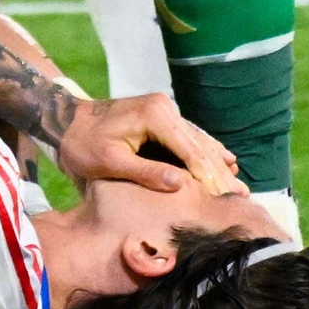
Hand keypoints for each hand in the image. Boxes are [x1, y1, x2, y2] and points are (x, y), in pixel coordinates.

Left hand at [54, 90, 246, 197]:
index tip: (226, 199)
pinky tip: (226, 162)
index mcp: (155, 116)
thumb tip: (181, 183)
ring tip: (240, 187)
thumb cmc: (82, 145)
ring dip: (218, 165)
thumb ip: (146, 172)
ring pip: (198, 141)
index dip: (209, 178)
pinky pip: (189, 136)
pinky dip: (206, 152)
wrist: (64, 121)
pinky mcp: (161, 115)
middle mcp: (164, 108)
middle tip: (243, 197)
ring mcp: (164, 109)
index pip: (191, 151)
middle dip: (220, 174)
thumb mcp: (109, 164)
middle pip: (199, 146)